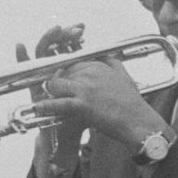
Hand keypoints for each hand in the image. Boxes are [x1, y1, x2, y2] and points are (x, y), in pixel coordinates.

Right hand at [22, 24, 88, 170]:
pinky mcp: (33, 87)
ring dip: (47, 40)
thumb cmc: (82, 116)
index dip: (73, 37)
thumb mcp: (93, 93)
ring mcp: (43, 78)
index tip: (81, 29)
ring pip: (42, 54)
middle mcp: (55, 72)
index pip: (68, 47)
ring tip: (55, 30)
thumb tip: (108, 56)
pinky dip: (20, 58)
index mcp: (70, 71)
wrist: (68, 134)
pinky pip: (25, 71)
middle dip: (63, 36)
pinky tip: (20, 46)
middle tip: (73, 29)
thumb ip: (96, 77)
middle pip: (55, 47)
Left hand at [35, 52, 166, 149]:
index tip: (59, 78)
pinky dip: (47, 106)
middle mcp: (90, 73)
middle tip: (52, 90)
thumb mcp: (123, 75)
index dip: (63, 71)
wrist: (138, 121)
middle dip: (55, 82)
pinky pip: (60, 103)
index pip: (71, 62)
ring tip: (45, 99)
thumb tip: (105, 56)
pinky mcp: (83, 104)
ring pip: (56, 84)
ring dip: (50, 92)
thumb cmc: (131, 102)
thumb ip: (112, 62)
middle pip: (61, 72)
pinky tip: (39, 108)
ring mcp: (85, 88)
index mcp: (97, 65)